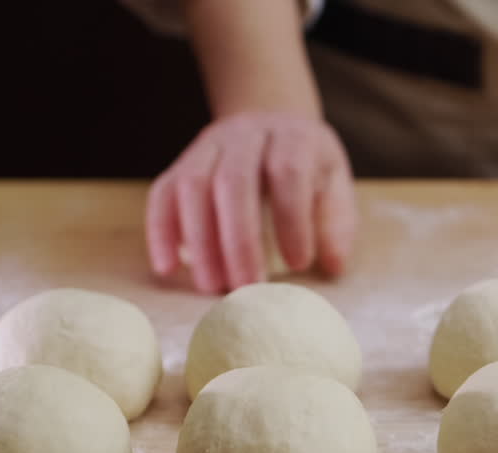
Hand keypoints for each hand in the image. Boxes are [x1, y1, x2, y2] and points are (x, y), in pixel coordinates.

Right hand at [146, 111, 356, 292]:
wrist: (271, 119)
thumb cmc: (308, 165)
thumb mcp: (334, 182)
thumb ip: (337, 222)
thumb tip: (333, 267)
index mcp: (292, 137)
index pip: (288, 172)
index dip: (292, 220)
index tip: (299, 265)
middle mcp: (246, 135)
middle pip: (234, 181)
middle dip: (238, 240)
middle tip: (244, 288)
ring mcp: (208, 146)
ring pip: (193, 186)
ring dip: (199, 242)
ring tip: (211, 287)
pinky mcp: (182, 163)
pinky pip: (162, 193)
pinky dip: (161, 231)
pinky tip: (167, 268)